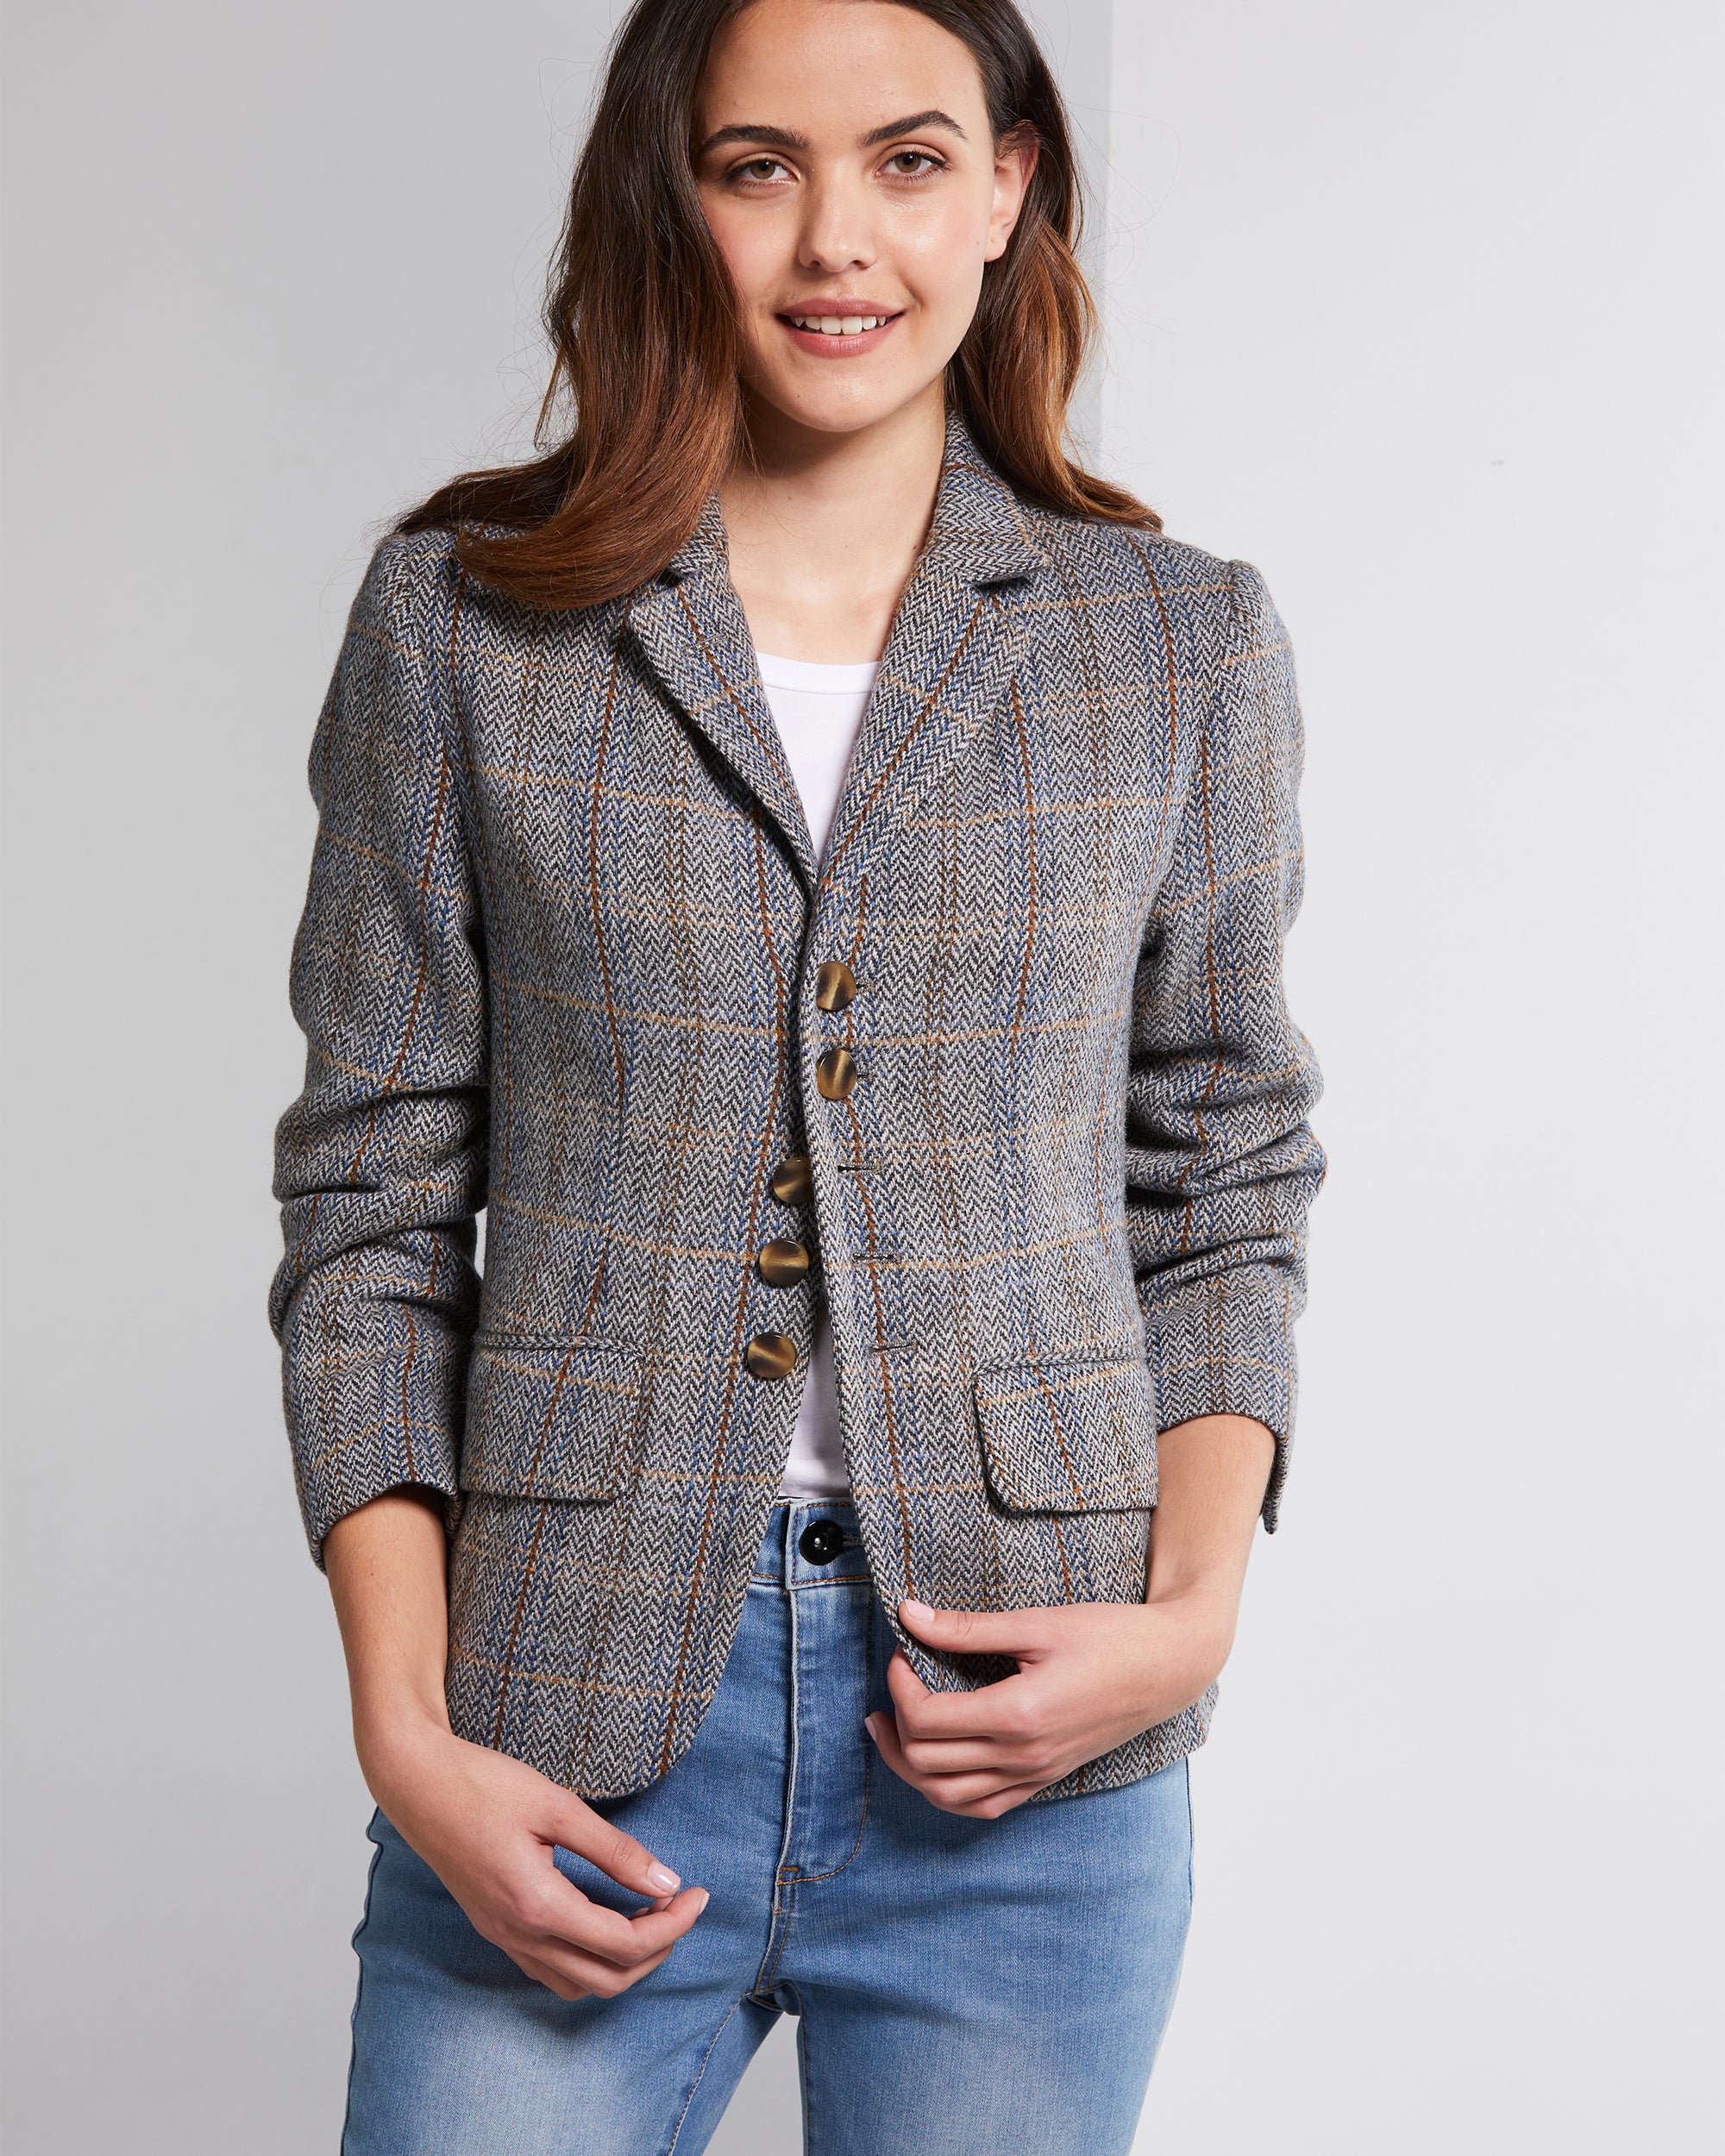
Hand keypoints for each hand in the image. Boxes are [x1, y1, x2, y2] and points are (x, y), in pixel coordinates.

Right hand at [360, 1714, 708, 1998]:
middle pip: (607, 1978)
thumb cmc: (482, 1784)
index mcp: (537, 1905)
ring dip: (623, 1961)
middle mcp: (518, 1934)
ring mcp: (501, 1936)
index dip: (672, 1925)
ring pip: (577, 1984)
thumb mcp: (558, 1806)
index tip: (699, 1894)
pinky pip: (550, 1970)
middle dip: (657, 1950)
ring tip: (650, 1915)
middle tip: (682, 1906)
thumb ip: (615, 1850)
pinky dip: (589, 1960)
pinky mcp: (494, 1927)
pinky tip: (605, 1921)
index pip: (623, 1944)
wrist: (416, 1781)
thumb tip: (666, 1881)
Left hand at [865, 1588, 1238, 1818]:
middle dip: (896, 1721)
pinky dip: (946, 1790)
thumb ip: (968, 1628)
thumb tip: (908, 1615)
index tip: (902, 1651)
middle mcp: (1023, 1756)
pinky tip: (934, 1761)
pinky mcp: (1044, 1779)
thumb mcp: (1037, 1623)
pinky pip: (982, 1805)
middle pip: (926, 1762)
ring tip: (890, 1728)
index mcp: (1018, 1716)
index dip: (899, 1685)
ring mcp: (1035, 1774)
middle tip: (896, 1680)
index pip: (927, 1720)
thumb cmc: (1110, 1637)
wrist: (1169, 1667)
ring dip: (909, 1765)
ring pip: (947, 1795)